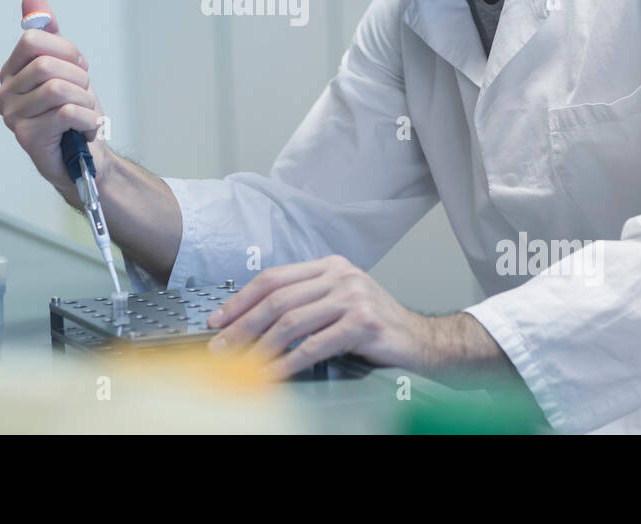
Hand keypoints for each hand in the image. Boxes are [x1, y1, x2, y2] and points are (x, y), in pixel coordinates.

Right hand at [0, 0, 111, 207]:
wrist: (85, 158)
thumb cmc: (73, 112)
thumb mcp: (65, 66)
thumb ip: (48, 32)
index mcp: (11, 72)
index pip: (33, 40)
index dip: (66, 50)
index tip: (79, 67)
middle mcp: (4, 94)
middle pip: (46, 65)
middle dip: (79, 77)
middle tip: (84, 95)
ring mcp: (12, 117)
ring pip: (57, 88)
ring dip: (85, 100)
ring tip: (85, 112)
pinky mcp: (27, 138)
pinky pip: (66, 112)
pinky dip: (87, 118)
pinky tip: (85, 128)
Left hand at [204, 255, 432, 379]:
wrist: (422, 342)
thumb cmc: (375, 328)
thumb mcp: (339, 304)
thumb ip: (305, 302)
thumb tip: (251, 322)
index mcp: (329, 266)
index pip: (274, 278)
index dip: (241, 299)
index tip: (218, 320)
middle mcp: (340, 275)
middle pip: (278, 298)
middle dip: (243, 325)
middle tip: (221, 347)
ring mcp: (353, 297)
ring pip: (292, 321)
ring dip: (261, 347)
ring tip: (241, 365)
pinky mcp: (363, 323)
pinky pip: (315, 345)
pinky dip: (288, 362)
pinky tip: (273, 374)